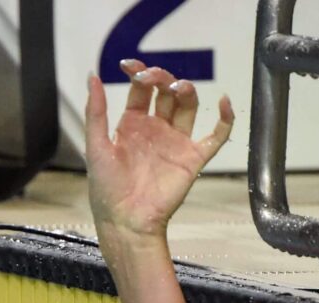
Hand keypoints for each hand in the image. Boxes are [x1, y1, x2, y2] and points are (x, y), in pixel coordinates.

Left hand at [85, 59, 233, 239]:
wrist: (125, 220)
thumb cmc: (106, 189)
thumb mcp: (96, 146)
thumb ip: (96, 112)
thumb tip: (93, 76)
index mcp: (132, 125)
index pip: (141, 90)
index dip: (139, 74)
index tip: (131, 66)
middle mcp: (156, 129)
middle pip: (166, 93)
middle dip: (161, 79)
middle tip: (151, 78)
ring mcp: (176, 142)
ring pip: (188, 107)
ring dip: (186, 92)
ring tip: (178, 87)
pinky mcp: (193, 158)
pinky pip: (216, 135)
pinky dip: (225, 118)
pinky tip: (224, 101)